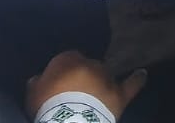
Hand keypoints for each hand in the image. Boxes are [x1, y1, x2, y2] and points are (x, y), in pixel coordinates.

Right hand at [26, 52, 146, 117]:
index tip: (59, 86)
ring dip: (101, 84)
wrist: (71, 122)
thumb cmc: (48, 107)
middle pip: (87, 66)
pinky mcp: (120, 94)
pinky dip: (137, 80)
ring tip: (94, 97)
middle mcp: (91, 63)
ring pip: (106, 76)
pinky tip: (142, 75)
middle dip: (82, 78)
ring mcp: (108, 77)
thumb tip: (38, 79)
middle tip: (74, 96)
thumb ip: (37, 82)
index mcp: (69, 59)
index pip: (67, 59)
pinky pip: (132, 84)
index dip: (63, 73)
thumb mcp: (33, 93)